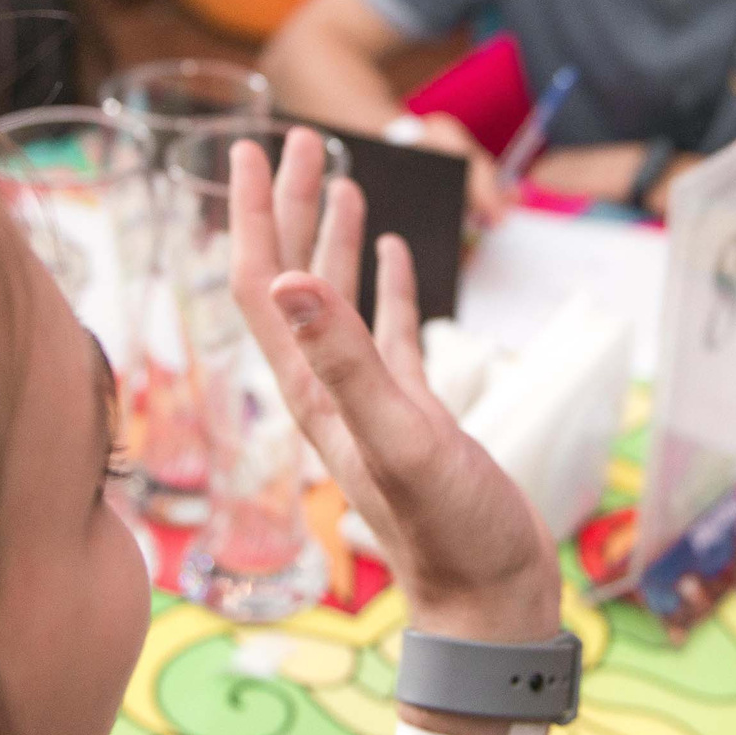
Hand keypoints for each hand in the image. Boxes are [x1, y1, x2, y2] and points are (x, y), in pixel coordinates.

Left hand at [229, 129, 559, 643]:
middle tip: (303, 139)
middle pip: (292, 278)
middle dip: (290, 205)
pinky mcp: (413, 413)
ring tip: (343, 180)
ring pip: (337, 299)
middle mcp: (328, 387)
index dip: (248, 214)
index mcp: (312, 388)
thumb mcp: (399, 436)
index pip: (261, 284)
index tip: (245, 148)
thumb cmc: (448, 529)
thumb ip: (349, 359)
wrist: (490, 596)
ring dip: (333, 237)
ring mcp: (369, 400)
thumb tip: (287, 278)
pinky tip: (393, 252)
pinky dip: (386, 286)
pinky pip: (390, 334)